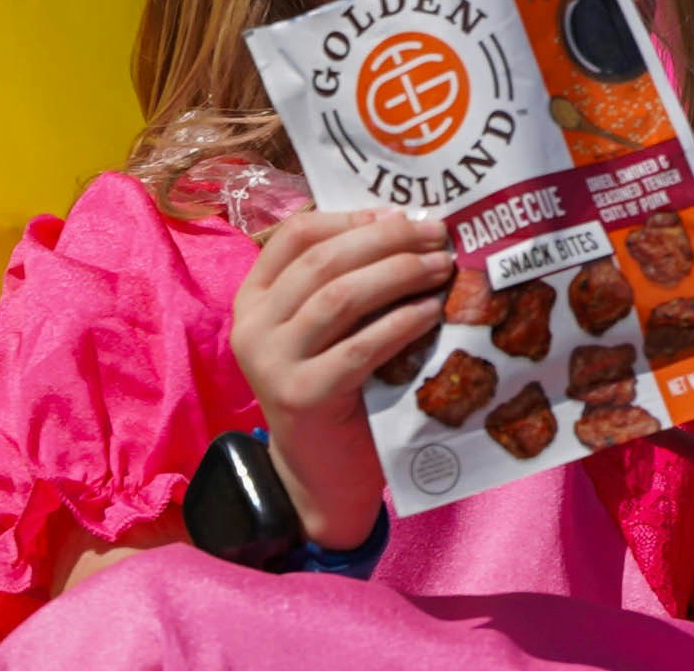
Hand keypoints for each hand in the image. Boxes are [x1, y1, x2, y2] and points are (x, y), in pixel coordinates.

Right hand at [227, 203, 452, 541]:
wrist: (318, 477)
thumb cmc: (333, 392)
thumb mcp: (323, 332)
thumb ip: (340, 283)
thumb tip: (402, 224)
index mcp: (253, 299)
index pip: (295, 235)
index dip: (350, 217)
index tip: (399, 214)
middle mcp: (252, 326)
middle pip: (322, 260)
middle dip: (386, 239)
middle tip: (437, 234)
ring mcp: (272, 362)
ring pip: (339, 296)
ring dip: (398, 273)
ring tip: (440, 267)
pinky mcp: (303, 396)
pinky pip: (359, 347)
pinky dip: (399, 323)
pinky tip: (430, 312)